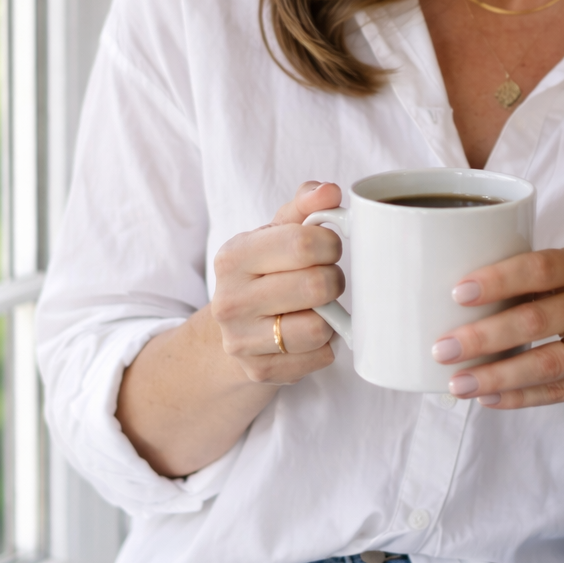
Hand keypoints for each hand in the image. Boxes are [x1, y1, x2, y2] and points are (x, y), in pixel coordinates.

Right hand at [210, 181, 345, 384]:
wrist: (234, 328)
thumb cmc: (264, 272)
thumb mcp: (277, 233)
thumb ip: (305, 206)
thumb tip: (330, 191)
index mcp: (233, 256)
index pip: (303, 243)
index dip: (330, 244)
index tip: (328, 248)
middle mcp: (230, 300)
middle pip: (316, 285)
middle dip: (333, 279)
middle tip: (325, 278)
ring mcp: (242, 341)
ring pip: (319, 327)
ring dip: (330, 316)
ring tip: (317, 306)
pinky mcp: (260, 371)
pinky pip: (320, 357)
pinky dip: (325, 345)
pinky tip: (309, 332)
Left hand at [431, 248, 563, 409]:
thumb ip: (550, 283)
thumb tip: (477, 295)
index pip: (538, 268)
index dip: (497, 279)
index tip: (458, 291)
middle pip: (533, 320)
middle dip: (481, 336)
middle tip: (442, 347)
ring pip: (543, 363)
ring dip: (494, 375)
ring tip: (457, 383)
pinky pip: (559, 392)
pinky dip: (520, 397)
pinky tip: (490, 399)